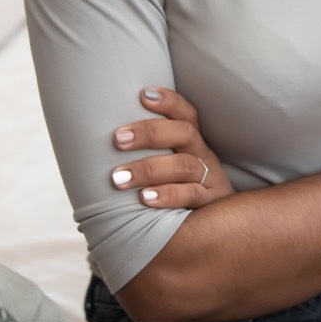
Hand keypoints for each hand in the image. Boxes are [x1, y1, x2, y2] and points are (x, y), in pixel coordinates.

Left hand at [110, 87, 233, 208]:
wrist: (219, 227)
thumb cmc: (180, 193)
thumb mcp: (172, 169)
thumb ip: (149, 155)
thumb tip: (101, 144)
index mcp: (193, 143)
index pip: (186, 114)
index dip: (169, 102)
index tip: (143, 94)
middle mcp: (203, 157)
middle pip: (184, 133)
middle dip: (150, 133)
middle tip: (117, 139)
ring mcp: (210, 180)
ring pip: (185, 165)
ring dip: (149, 169)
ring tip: (118, 179)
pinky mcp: (211, 204)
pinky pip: (191, 196)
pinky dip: (168, 195)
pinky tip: (145, 199)